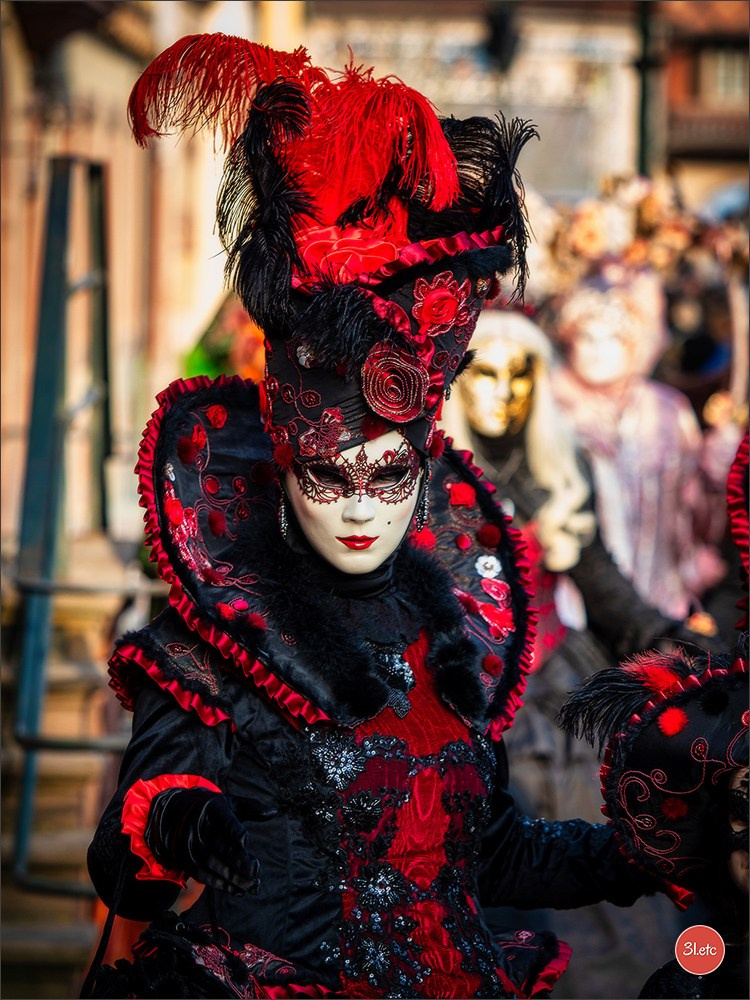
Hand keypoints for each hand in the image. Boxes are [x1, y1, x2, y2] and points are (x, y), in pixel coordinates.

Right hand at [145, 788, 269, 894]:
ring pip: (214, 865)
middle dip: (240, 862)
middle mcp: (200, 827)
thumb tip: (274, 812)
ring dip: (234, 878)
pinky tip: (237, 890)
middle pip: (222, 847)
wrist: (174, 815)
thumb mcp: (229, 802)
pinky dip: (221, 885)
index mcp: (213, 809)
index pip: (225, 822)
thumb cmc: (212, 810)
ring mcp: (192, 845)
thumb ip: (251, 807)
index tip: (246, 842)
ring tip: (252, 886)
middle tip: (257, 871)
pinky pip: (204, 876)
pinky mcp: (187, 860)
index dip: (235, 833)